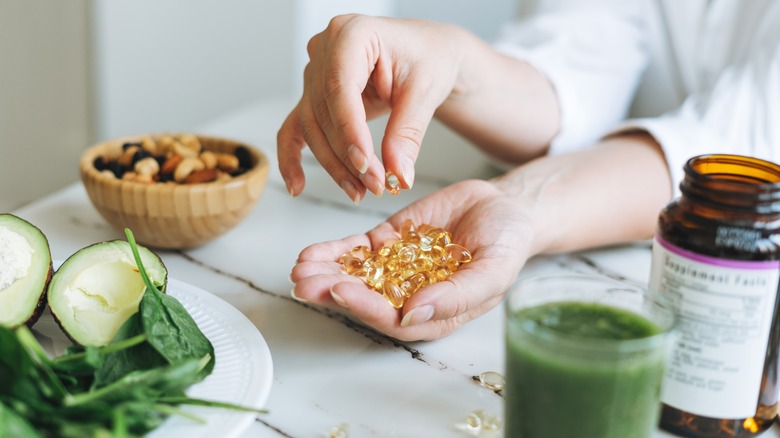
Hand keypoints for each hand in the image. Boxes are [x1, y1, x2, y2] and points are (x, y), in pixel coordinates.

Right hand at [277, 14, 467, 202]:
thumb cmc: (428, 58)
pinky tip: (298, 186)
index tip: (366, 165)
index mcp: (352, 33)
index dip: (349, 131)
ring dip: (334, 164)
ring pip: (312, 127)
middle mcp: (325, 49)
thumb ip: (407, 133)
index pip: (340, 87)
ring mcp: (315, 72)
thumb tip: (398, 174)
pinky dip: (292, 157)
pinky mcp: (314, 95)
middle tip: (375, 185)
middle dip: (347, 155)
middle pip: (324, 112)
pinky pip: (295, 128)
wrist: (428, 55)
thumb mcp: (426, 92)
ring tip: (360, 191)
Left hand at [290, 179, 531, 340]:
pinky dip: (333, 251)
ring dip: (325, 274)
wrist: (505, 207)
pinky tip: (310, 253)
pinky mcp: (388, 242)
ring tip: (300, 269)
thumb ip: (456, 295)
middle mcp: (409, 295)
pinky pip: (356, 250)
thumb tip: (413, 315)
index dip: (366, 308)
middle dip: (332, 292)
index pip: (393, 319)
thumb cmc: (508, 244)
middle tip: (305, 284)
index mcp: (434, 313)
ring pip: (355, 275)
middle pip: (365, 299)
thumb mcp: (493, 270)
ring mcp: (396, 268)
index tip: (341, 292)